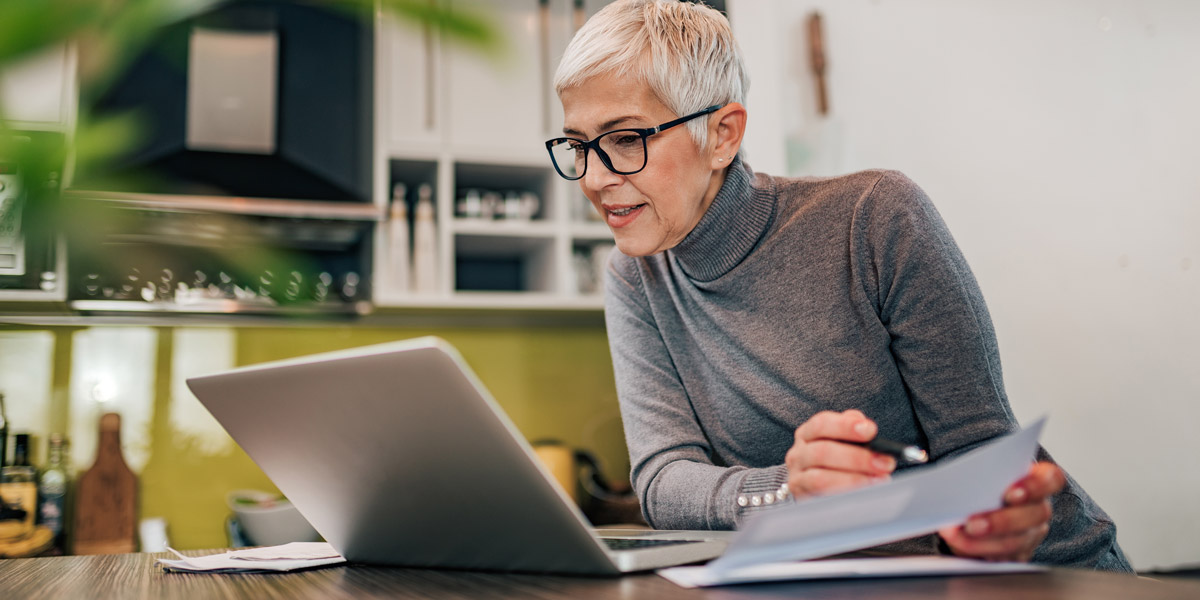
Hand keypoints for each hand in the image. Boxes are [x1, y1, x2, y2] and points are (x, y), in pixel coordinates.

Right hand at [784, 409, 894, 499]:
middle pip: (823, 452)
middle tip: (885, 463)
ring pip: (820, 478)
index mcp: (807, 434)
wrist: (812, 490)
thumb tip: (864, 425)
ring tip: (879, 480)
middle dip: (857, 457)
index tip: (871, 430)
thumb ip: (850, 430)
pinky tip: (863, 493)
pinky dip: (844, 493)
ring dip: (854, 479)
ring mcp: (797, 478)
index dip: (845, 426)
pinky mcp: (802, 498)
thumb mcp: (841, 441)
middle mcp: (798, 454)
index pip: (822, 424)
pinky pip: (822, 497)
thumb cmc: (834, 461)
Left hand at [938, 461, 1064, 561]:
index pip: (1051, 480)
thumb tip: (961, 483)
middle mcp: (1040, 508)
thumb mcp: (986, 474)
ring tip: (955, 535)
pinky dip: (978, 551)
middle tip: (971, 524)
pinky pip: (1004, 558)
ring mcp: (1033, 533)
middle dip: (1000, 522)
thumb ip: (985, 476)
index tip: (1010, 494)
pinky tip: (960, 544)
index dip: (1034, 487)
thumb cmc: (985, 483)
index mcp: (1039, 480)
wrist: (978, 504)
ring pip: (1016, 541)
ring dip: (982, 541)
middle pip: (1034, 516)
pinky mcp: (1019, 553)